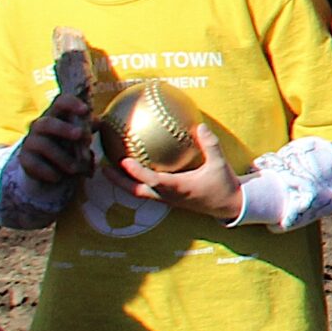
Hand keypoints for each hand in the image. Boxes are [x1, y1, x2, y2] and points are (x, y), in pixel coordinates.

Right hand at [15, 94, 92, 186]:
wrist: (48, 165)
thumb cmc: (68, 143)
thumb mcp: (80, 134)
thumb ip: (88, 127)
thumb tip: (99, 122)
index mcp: (57, 115)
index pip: (61, 102)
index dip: (72, 103)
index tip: (85, 109)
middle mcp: (40, 125)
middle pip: (47, 123)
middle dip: (64, 129)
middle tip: (80, 136)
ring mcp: (31, 142)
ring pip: (43, 145)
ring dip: (62, 157)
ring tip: (76, 168)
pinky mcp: (25, 159)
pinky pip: (34, 164)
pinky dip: (48, 171)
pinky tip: (58, 177)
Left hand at [109, 122, 246, 222]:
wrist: (228, 205)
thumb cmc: (223, 185)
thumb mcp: (220, 164)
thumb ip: (210, 144)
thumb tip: (199, 125)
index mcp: (179, 187)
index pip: (152, 181)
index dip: (136, 172)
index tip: (123, 161)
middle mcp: (169, 195)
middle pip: (136, 191)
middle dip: (117, 180)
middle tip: (103, 167)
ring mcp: (168, 199)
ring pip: (138, 193)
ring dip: (123, 183)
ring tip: (110, 169)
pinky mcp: (170, 199)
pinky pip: (147, 191)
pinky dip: (136, 182)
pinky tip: (133, 171)